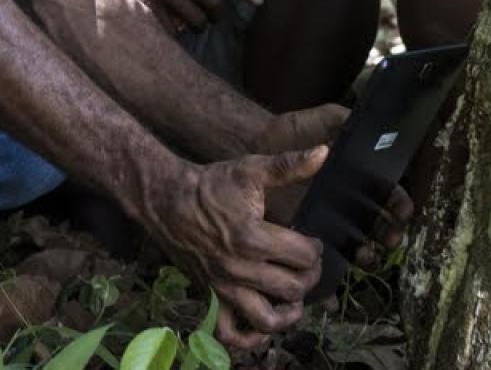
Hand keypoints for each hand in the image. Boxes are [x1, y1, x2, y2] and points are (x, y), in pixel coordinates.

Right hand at [90, 0, 259, 32]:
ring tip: (196, 21)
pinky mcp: (145, 4)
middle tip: (215, 13)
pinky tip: (175, 26)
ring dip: (200, 24)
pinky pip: (171, 28)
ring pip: (195, 19)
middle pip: (212, 1)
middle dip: (219, 13)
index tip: (257, 0)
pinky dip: (178, 31)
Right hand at [140, 148, 329, 348]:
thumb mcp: (250, 169)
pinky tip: (264, 324)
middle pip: (293, 288)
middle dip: (309, 277)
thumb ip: (289, 165)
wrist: (167, 201)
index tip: (312, 242)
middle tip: (306, 264)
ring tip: (294, 298)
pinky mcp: (211, 295)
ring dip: (289, 313)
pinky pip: (231, 333)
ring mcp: (224, 286)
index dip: (316, 249)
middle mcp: (239, 268)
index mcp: (253, 237)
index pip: (304, 256)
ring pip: (268, 319)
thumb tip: (323, 153)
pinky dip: (251, 338)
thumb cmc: (210, 186)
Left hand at [249, 105, 414, 270]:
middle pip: (378, 220)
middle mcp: (347, 199)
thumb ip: (335, 119)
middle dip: (388, 230)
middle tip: (390, 239)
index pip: (386, 191)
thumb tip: (359, 124)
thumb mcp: (311, 121)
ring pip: (357, 241)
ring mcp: (329, 218)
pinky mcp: (307, 233)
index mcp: (355, 173)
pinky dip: (335, 266)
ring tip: (366, 255)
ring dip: (368, 251)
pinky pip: (327, 253)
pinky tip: (339, 272)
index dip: (397, 202)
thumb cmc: (285, 135)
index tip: (402, 211)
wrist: (251, 152)